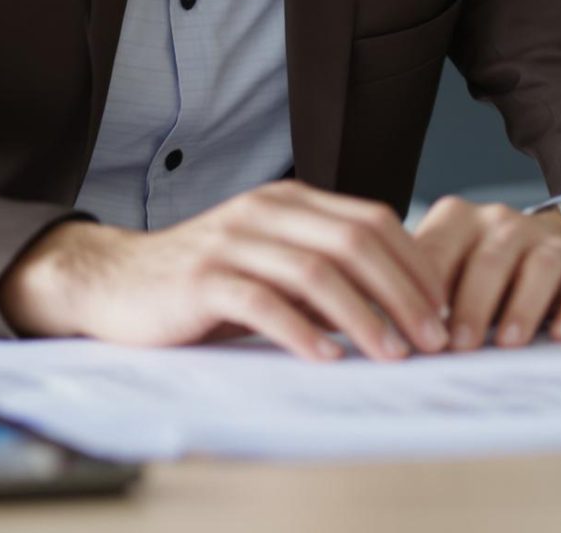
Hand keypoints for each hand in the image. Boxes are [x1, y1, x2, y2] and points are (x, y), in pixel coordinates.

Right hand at [0, 180, 450, 362]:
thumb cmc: (204, 280)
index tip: (444, 310)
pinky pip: (263, 301)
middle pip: (355, 242)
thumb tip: (402, 305)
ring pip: (316, 271)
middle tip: (433, 338)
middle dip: (403, 292)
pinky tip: (327, 358)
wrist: (116, 281)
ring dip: (365, 316)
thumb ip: (324, 269)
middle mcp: (265, 211)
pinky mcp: (202, 279)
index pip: (373, 221)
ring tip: (393, 354)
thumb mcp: (272, 262)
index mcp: (290, 201)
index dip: (416, 265)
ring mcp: (232, 241)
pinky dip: (302, 331)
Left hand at [413, 197, 560, 350]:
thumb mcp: (454, 270)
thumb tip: (377, 334)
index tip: (413, 333)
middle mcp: (504, 223)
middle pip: (488, 260)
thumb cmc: (497, 271)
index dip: (423, 292)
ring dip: (521, 307)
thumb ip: (419, 294)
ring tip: (508, 343)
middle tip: (458, 345)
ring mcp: (551, 240)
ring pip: (538, 266)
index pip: (436, 250)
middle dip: (472, 304)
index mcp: (460, 220)